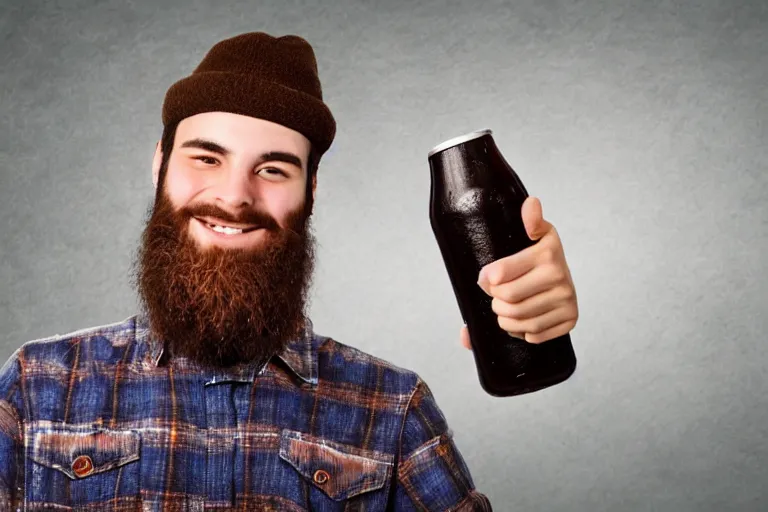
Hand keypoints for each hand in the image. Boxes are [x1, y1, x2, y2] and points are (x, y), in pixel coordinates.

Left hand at [459, 196, 577, 348]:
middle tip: (495, 295)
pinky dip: (521, 332)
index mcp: (547, 253)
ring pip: (519, 321)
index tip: (486, 279)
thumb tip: (531, 203)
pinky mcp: (570, 320)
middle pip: (508, 300)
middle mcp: (560, 277)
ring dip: (504, 319)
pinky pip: (534, 335)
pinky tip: (521, 321)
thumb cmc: (541, 257)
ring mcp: (567, 301)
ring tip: (504, 309)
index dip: (487, 280)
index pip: (500, 275)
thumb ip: (530, 220)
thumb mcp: (536, 234)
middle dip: (495, 301)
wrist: (567, 278)